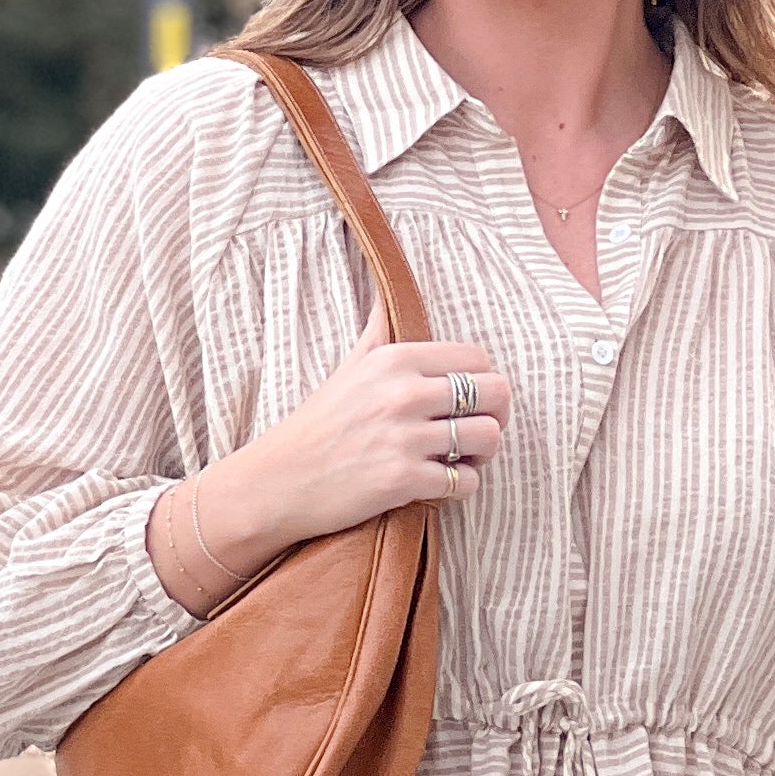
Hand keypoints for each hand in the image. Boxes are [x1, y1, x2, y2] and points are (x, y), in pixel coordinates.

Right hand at [149, 296, 509, 611]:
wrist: (279, 480)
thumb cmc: (319, 424)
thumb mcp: (349, 365)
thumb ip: (379, 330)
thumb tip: (386, 289)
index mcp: (395, 359)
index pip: (477, 358)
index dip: (484, 381)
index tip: (470, 401)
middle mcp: (403, 393)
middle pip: (496, 393)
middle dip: (495, 415)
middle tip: (476, 431)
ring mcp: (405, 438)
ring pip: (489, 438)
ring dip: (483, 454)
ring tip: (462, 459)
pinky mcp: (404, 480)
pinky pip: (467, 482)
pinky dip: (463, 486)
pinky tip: (442, 483)